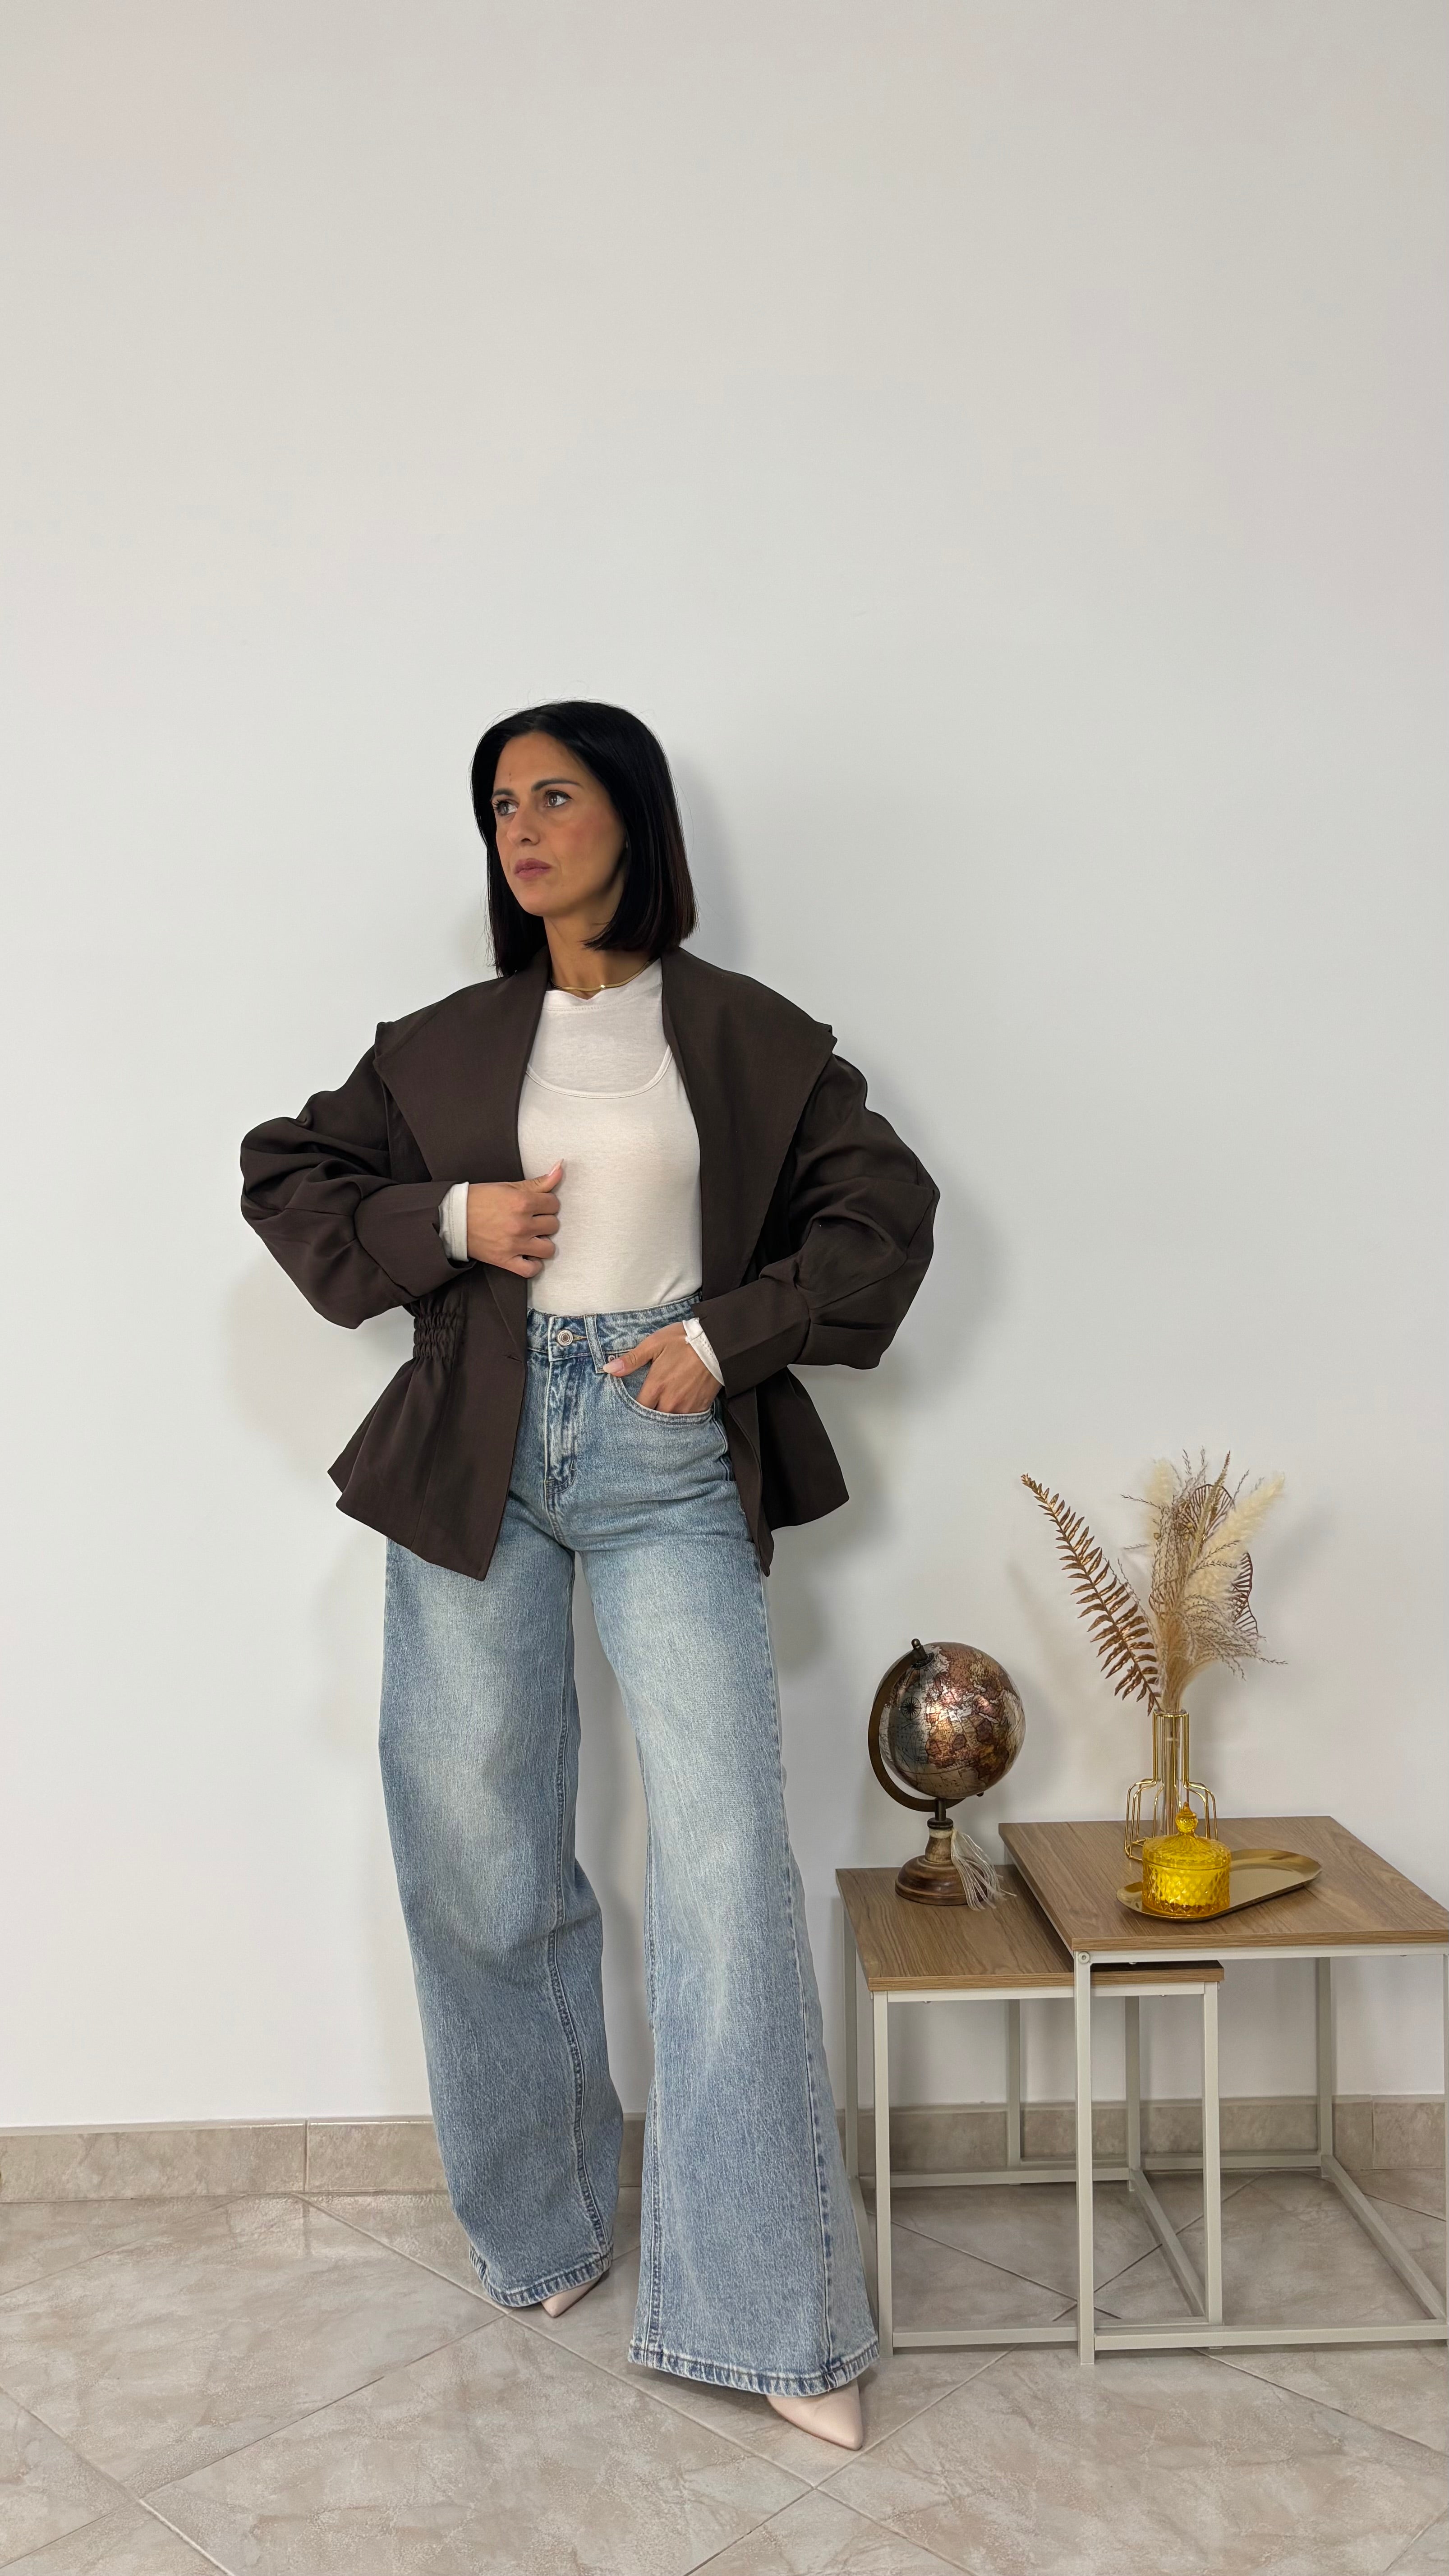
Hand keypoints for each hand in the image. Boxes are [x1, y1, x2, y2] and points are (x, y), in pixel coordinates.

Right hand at [465, 1162, 562, 1274]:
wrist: (453, 1218)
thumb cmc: (479, 1200)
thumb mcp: (509, 1186)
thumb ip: (538, 1181)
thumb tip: (560, 1168)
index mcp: (522, 1202)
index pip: (554, 1204)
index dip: (547, 1203)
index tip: (537, 1205)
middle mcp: (521, 1224)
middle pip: (553, 1225)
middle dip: (544, 1221)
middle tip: (531, 1219)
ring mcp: (514, 1244)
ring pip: (548, 1249)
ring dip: (542, 1243)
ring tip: (532, 1237)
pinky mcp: (505, 1260)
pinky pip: (531, 1270)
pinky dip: (533, 1265)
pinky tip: (528, 1255)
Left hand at [604, 1321, 719, 1412]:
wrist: (718, 1344)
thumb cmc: (683, 1340)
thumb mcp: (654, 1344)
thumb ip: (631, 1360)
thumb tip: (608, 1369)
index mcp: (656, 1386)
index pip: (638, 1409)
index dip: (632, 1410)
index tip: (630, 1408)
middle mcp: (670, 1401)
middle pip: (652, 1419)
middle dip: (647, 1417)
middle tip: (644, 1414)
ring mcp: (686, 1406)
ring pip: (669, 1422)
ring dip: (663, 1418)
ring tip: (660, 1412)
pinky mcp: (700, 1407)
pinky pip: (686, 1420)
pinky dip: (680, 1417)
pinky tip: (677, 1410)